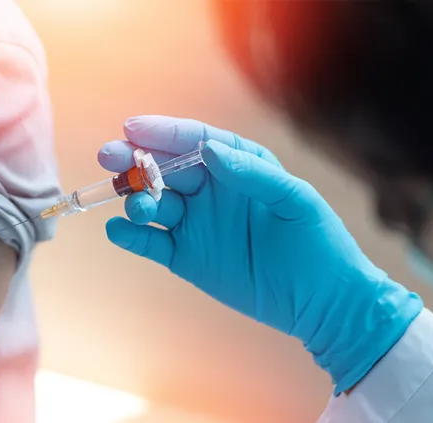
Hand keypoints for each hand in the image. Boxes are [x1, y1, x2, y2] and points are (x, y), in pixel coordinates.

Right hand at [101, 116, 422, 393]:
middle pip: (162, 167)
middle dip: (133, 160)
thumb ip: (252, 173)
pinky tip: (118, 231)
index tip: (133, 128)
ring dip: (135, 198)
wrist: (323, 304)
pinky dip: (130, 235)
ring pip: (151, 202)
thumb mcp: (295, 200)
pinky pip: (150, 241)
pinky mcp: (185, 256)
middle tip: (109, 157)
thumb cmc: (318, 243)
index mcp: (236, 165)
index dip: (162, 132)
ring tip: (137, 205)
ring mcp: (194, 223)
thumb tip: (208, 150)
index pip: (193, 140)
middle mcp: (210, 189)